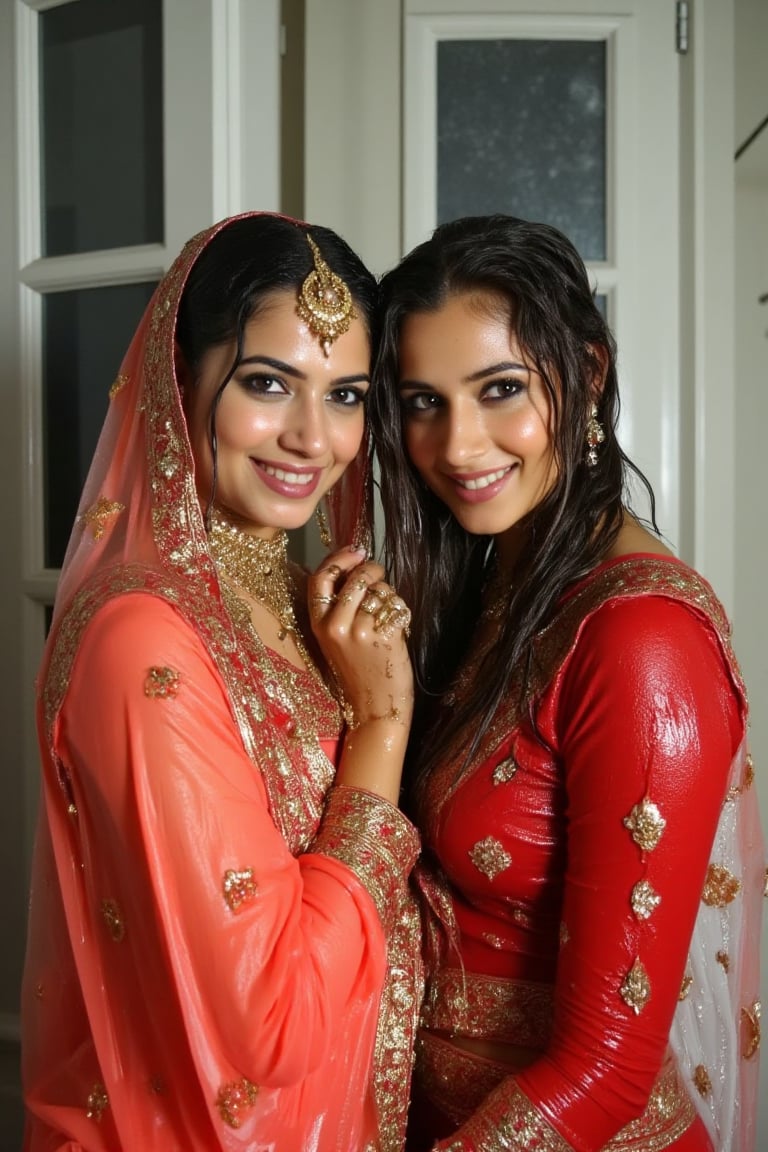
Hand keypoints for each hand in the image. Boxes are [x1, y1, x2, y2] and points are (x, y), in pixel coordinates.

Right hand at [308, 549, 413, 732]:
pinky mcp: (385, 635)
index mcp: (318, 625)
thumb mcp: (336, 640)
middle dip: (371, 570)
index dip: (338, 559)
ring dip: (388, 595)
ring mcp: (361, 631)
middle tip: (379, 576)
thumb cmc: (359, 671)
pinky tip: (397, 626)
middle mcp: (336, 626)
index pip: (320, 578)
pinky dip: (400, 609)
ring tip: (386, 614)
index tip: (355, 551)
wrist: (376, 708)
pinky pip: (395, 604)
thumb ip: (339, 607)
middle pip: (354, 577)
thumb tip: (354, 566)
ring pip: (379, 590)